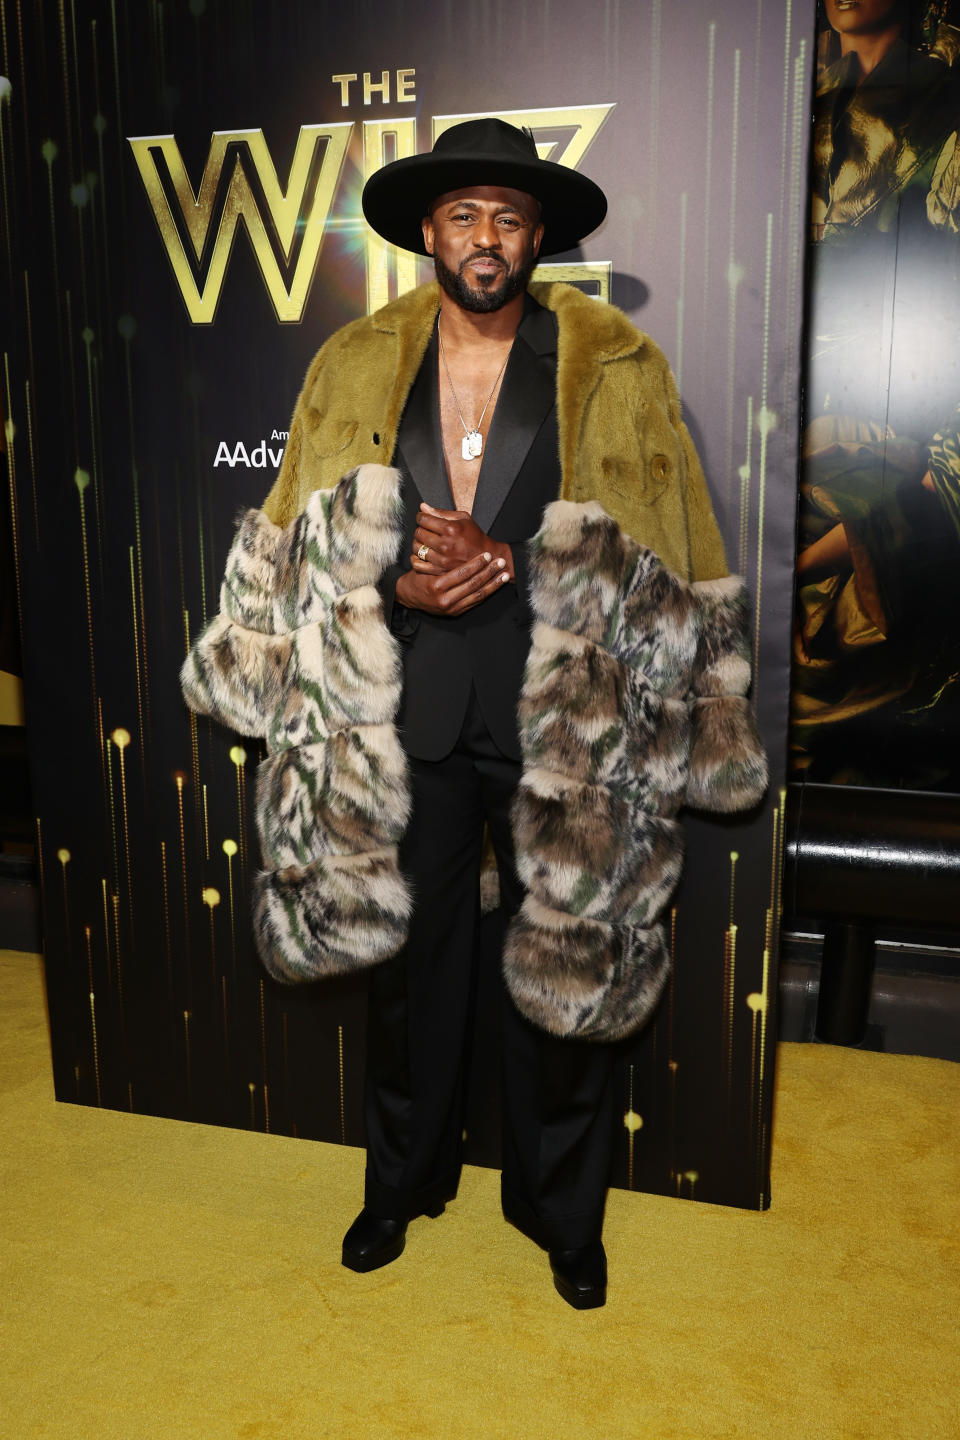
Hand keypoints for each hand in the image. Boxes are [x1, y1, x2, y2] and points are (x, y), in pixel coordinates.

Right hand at [396, 551, 511, 616]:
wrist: (409, 597)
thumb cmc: (417, 576)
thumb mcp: (423, 564)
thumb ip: (434, 548)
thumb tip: (434, 521)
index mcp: (436, 585)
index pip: (461, 574)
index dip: (476, 564)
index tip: (487, 555)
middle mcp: (445, 600)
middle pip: (472, 586)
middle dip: (489, 573)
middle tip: (501, 563)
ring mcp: (452, 608)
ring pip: (478, 595)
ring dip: (494, 585)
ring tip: (505, 575)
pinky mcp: (457, 613)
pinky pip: (476, 602)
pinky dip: (488, 592)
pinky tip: (497, 585)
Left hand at [411, 503, 513, 579]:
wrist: (488, 557)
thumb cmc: (475, 536)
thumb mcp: (462, 518)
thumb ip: (441, 512)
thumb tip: (423, 507)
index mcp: (450, 529)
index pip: (424, 519)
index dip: (421, 517)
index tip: (423, 518)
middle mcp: (445, 544)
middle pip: (418, 533)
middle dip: (420, 529)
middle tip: (426, 530)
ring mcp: (442, 559)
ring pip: (416, 548)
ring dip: (418, 543)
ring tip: (426, 542)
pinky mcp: (440, 570)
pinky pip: (418, 563)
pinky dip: (417, 558)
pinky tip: (424, 554)